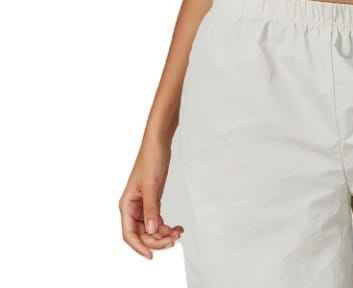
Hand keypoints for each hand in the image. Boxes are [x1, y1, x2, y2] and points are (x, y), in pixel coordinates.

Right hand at [119, 141, 183, 259]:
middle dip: (157, 239)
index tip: (152, 255)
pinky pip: (156, 219)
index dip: (139, 247)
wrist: (159, 143)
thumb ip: (151, 209)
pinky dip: (166, 225)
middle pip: (141, 233)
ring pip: (150, 228)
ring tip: (178, 232)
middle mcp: (133, 207)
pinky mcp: (152, 199)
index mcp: (127, 205)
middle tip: (174, 239)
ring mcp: (143, 203)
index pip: (129, 234)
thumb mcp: (152, 185)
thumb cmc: (151, 159)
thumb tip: (151, 230)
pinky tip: (177, 227)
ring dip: (163, 233)